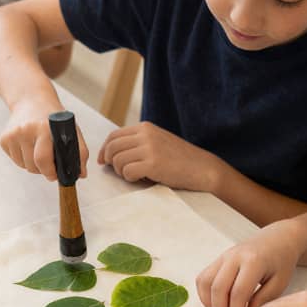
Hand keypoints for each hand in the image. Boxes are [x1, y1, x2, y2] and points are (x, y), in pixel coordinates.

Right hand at [0, 105, 89, 180]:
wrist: (31, 100)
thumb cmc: (52, 118)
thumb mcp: (70, 129)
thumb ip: (79, 152)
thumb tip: (81, 174)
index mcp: (44, 127)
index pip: (43, 159)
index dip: (50, 172)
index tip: (56, 175)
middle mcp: (26, 130)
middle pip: (33, 166)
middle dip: (43, 171)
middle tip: (50, 166)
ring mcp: (12, 135)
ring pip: (24, 166)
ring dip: (33, 166)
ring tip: (39, 152)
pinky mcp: (4, 139)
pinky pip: (15, 160)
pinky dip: (24, 160)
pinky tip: (29, 147)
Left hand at [97, 121, 221, 189]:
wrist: (202, 168)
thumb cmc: (178, 159)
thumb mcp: (156, 142)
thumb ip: (137, 143)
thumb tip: (109, 153)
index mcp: (145, 127)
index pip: (114, 136)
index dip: (105, 150)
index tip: (103, 161)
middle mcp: (146, 134)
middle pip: (112, 147)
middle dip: (111, 162)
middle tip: (119, 171)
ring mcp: (149, 148)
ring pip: (117, 161)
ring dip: (122, 172)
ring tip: (135, 175)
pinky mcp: (153, 164)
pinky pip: (127, 172)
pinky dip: (130, 178)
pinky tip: (142, 178)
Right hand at [196, 220, 303, 306]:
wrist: (278, 239)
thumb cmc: (282, 262)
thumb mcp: (279, 284)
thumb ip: (261, 302)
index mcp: (253, 261)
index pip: (238, 293)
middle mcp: (234, 256)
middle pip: (218, 288)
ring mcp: (223, 256)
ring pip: (205, 282)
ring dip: (209, 305)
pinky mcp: (217, 259)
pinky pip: (204, 278)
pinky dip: (205, 295)